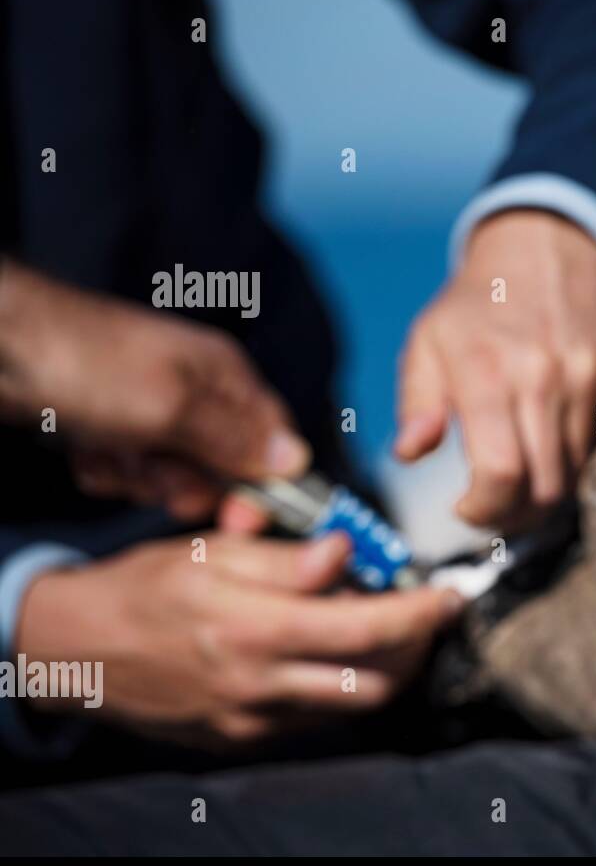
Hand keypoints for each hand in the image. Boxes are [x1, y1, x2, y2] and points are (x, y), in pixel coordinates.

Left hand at [0, 259, 309, 518]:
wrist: (2, 347)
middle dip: (188, 483)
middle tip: (157, 477)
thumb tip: (297, 460)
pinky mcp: (112, 424)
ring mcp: (151, 407)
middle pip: (221, 466)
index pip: (274, 441)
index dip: (265, 484)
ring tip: (112, 452)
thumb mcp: (174, 409)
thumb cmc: (88, 366)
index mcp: (225, 377)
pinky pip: (129, 469)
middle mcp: (197, 392)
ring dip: (141, 477)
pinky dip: (108, 469)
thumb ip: (236, 440)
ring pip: (171, 473)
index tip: (241, 518)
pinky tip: (86, 450)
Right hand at [15, 532, 462, 745]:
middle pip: (376, 680)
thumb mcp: (210, 554)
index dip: (422, 614)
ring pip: (354, 705)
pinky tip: (341, 653)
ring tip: (389, 627)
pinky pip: (319, 719)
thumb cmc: (142, 590)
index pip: (367, 628)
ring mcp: (253, 719)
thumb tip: (346, 553)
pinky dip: (347, 686)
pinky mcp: (246, 738)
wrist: (78, 649)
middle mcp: (258, 683)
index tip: (449, 595)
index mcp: (252, 629)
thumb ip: (286, 562)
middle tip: (428, 612)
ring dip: (389, 668)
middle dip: (419, 647)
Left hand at [395, 211, 595, 529]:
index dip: (484, 511)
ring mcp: (589, 380)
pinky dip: (577, 465)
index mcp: (489, 372)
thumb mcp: (427, 343)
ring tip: (519, 487)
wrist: (549, 251)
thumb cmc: (478, 307)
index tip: (466, 510)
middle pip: (545, 489)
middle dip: (515, 516)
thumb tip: (410, 453)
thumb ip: (416, 405)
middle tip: (493, 510)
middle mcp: (545, 378)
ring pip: (577, 477)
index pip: (500, 474)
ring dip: (547, 496)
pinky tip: (550, 452)